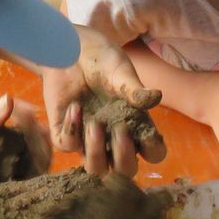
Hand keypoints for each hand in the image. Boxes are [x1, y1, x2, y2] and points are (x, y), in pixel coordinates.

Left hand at [39, 32, 169, 175]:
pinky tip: (75, 106)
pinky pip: (67, 146)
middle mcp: (114, 138)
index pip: (153, 153)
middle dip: (124, 158)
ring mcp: (88, 138)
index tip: (147, 133)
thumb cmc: (103, 60)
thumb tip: (155, 98)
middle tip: (120, 131)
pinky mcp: (64, 131)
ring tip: (95, 124)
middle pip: (125, 170)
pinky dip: (71, 130)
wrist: (71, 47)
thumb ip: (134, 88)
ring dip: (96, 153)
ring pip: (95, 168)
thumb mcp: (120, 72)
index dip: (153, 150)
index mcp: (136, 125)